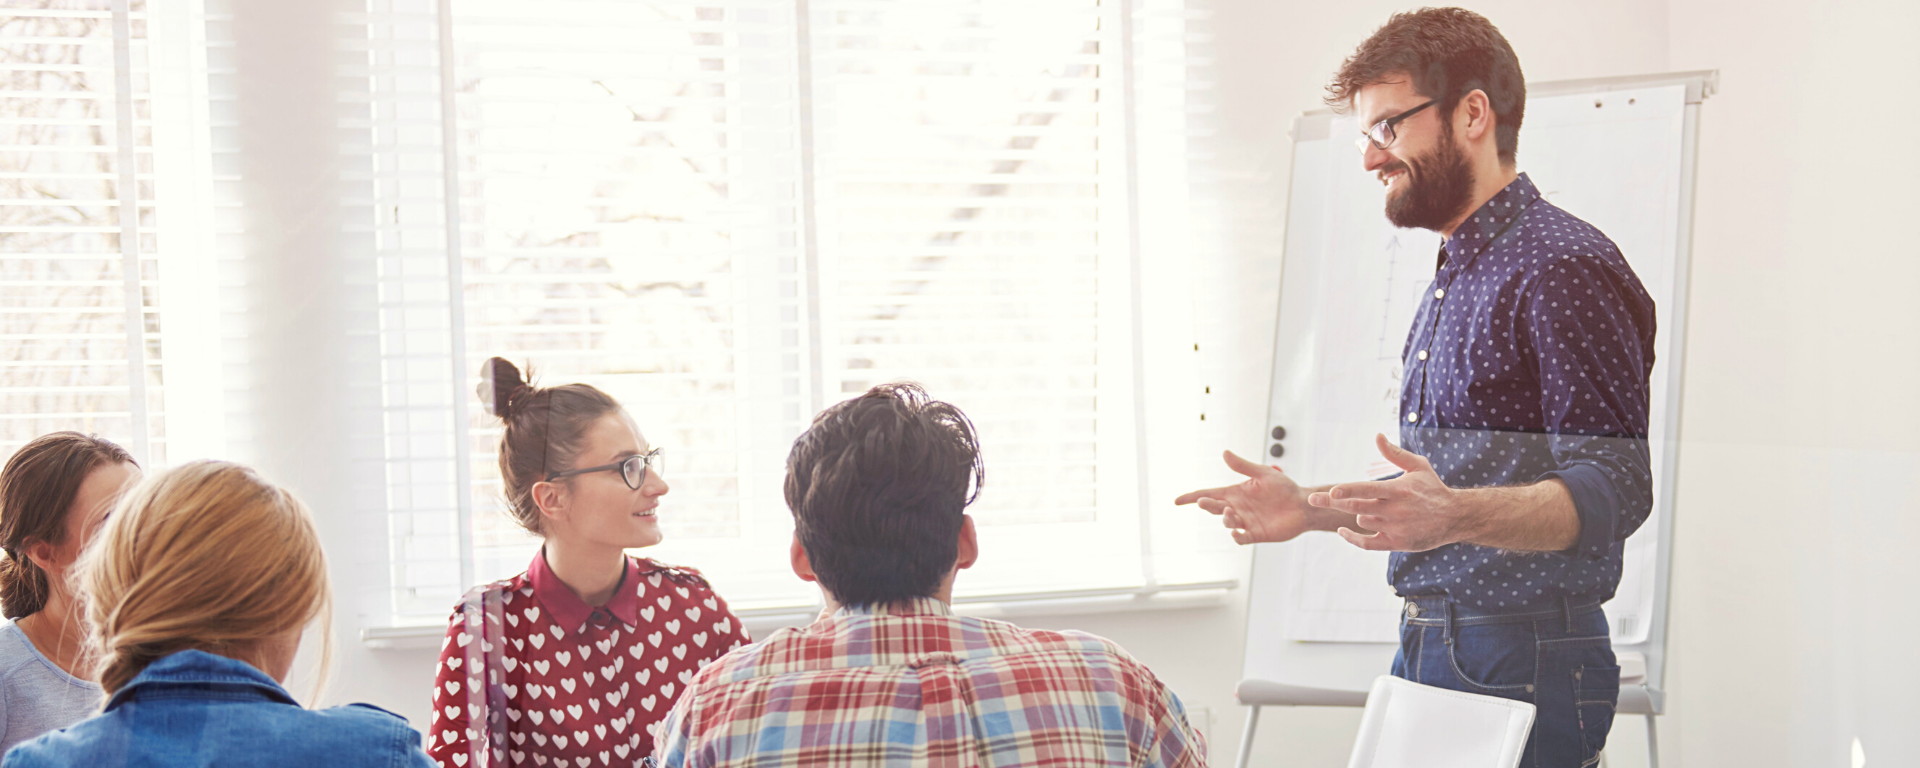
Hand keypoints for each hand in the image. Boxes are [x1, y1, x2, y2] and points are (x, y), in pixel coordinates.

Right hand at [1174, 450, 1315, 544]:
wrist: (1302, 504)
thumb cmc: (1284, 487)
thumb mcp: (1263, 473)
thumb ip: (1243, 466)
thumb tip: (1224, 453)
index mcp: (1235, 493)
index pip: (1208, 494)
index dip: (1192, 498)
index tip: (1176, 501)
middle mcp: (1237, 508)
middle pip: (1214, 508)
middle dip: (1206, 505)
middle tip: (1203, 502)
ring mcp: (1246, 522)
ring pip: (1227, 522)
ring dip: (1225, 518)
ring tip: (1231, 512)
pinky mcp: (1257, 534)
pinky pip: (1242, 538)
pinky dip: (1237, 537)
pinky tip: (1237, 532)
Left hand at [1309, 434, 1467, 551]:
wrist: (1455, 517)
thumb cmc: (1433, 489)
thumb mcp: (1418, 466)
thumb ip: (1395, 453)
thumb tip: (1377, 435)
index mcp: (1398, 490)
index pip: (1367, 490)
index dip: (1348, 491)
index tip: (1331, 492)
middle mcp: (1395, 511)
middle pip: (1356, 507)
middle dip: (1332, 503)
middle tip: (1312, 499)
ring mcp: (1395, 528)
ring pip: (1362, 521)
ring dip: (1359, 514)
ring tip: (1374, 508)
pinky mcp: (1396, 543)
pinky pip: (1368, 544)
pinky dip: (1353, 538)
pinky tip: (1342, 531)